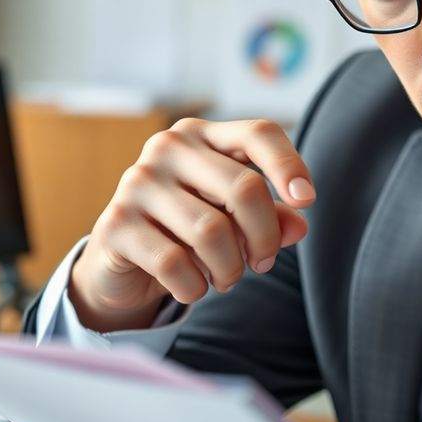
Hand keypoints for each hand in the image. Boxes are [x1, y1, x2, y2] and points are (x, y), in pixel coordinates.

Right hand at [68, 118, 314, 331]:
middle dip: (265, 237)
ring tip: (227, 278)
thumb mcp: (234, 219)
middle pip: (245, 188)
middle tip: (262, 262)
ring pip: (212, 232)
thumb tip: (299, 226)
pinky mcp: (114, 223)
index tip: (307, 201)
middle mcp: (168, 148)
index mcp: (202, 135)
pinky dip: (195, 286)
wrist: (122, 262)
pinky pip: (174, 263)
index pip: (258, 134)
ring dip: (231, 268)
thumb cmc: (188, 230)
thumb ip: (270, 218)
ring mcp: (136, 182)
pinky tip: (193, 287)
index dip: (289, 165)